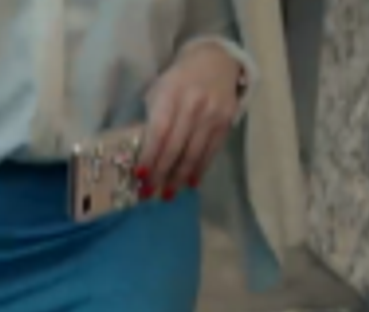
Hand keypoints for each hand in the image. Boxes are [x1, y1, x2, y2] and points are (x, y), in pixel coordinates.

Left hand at [137, 43, 241, 197]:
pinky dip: (201, 169)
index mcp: (171, 94)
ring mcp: (213, 113)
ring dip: (180, 177)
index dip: (150, 156)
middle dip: (162, 172)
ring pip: (195, 152)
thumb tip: (144, 154)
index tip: (141, 176)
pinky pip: (212, 150)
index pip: (159, 131)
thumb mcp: (158, 90)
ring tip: (168, 194)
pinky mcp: (227, 121)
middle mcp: (194, 104)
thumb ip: (152, 117)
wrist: (216, 60)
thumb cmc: (178, 80)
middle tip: (150, 193)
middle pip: (176, 146)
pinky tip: (191, 183)